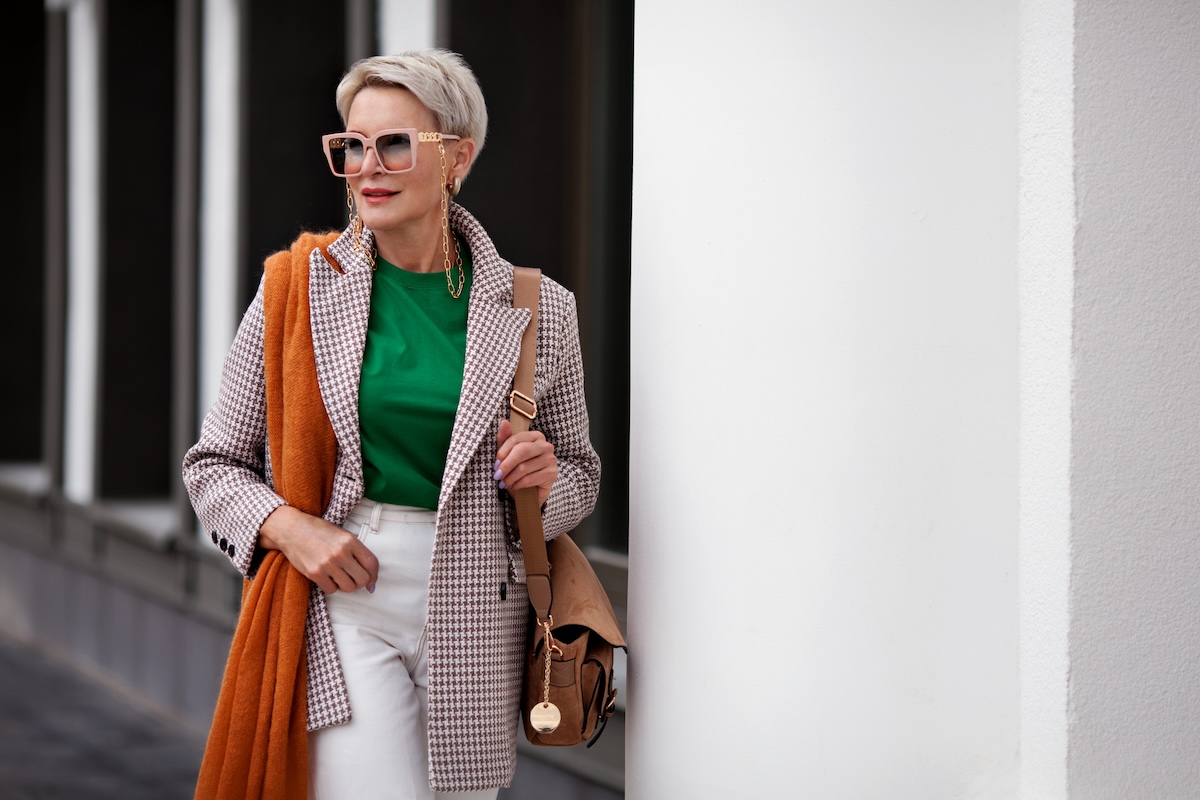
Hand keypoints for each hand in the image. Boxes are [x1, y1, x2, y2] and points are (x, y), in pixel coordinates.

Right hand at [259, 505, 379, 593]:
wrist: (291, 529)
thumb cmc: (318, 531)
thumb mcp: (341, 534)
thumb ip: (355, 551)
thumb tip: (369, 575)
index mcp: (351, 541)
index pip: (372, 563)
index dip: (374, 576)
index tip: (371, 581)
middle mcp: (341, 553)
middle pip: (362, 579)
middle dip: (360, 582)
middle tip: (353, 578)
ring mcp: (328, 564)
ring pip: (348, 587)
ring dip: (345, 585)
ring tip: (339, 577)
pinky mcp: (315, 573)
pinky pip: (331, 590)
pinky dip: (331, 586)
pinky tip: (327, 577)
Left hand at [496, 418, 557, 506]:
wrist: (531, 491)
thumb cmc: (519, 469)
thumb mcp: (509, 454)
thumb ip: (505, 438)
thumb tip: (503, 421)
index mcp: (536, 436)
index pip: (517, 439)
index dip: (503, 451)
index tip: (495, 464)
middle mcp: (546, 446)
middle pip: (522, 451)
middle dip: (506, 465)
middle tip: (497, 475)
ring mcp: (551, 459)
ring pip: (524, 467)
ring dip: (510, 477)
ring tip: (503, 483)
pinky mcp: (552, 474)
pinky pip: (530, 479)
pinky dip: (518, 484)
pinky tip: (513, 487)